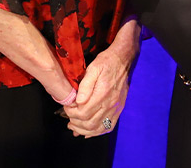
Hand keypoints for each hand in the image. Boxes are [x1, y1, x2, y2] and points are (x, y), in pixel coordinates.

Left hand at [64, 21, 139, 136]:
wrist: (124, 59)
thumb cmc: (106, 62)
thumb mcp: (93, 68)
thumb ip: (85, 85)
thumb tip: (78, 102)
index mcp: (103, 94)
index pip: (83, 113)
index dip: (71, 113)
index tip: (66, 107)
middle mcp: (111, 104)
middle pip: (89, 123)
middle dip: (75, 122)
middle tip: (68, 116)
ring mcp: (116, 108)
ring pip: (98, 128)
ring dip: (83, 130)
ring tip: (74, 126)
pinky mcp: (119, 109)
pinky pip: (108, 127)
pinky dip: (97, 132)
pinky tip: (88, 131)